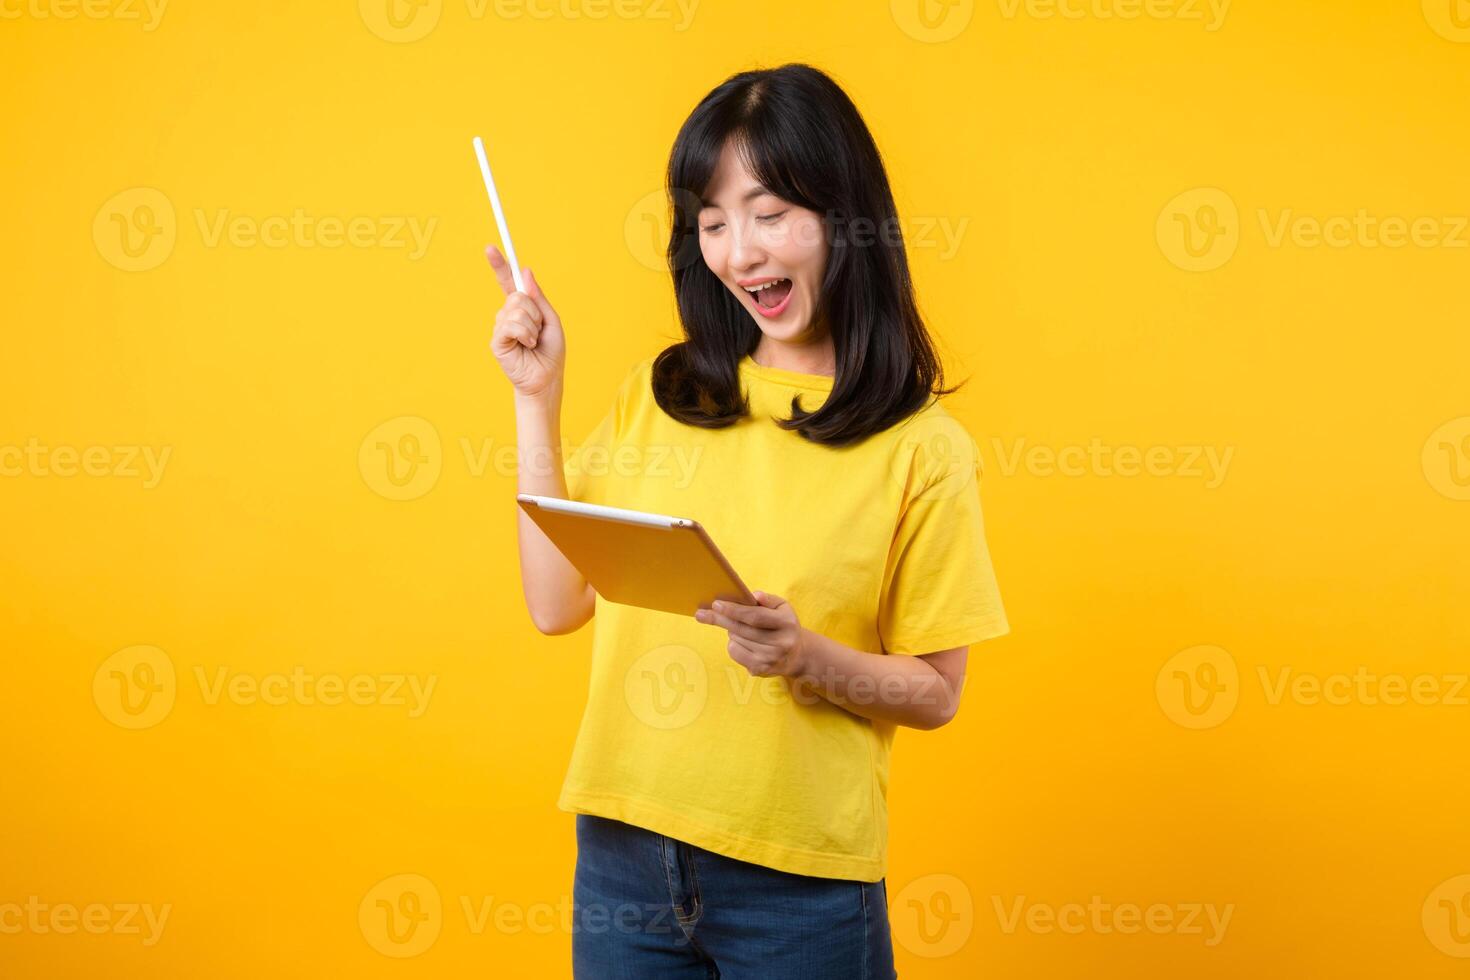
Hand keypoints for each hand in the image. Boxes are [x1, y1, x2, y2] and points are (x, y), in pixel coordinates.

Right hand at [486, 244, 565, 398]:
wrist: (547, 378)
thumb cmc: (551, 351)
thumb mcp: (551, 319)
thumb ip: (538, 297)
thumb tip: (525, 271)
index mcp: (521, 307)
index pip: (507, 282)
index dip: (500, 265)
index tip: (491, 248)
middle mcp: (508, 314)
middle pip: (516, 295)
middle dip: (534, 311)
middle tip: (539, 330)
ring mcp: (500, 327)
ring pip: (515, 310)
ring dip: (532, 326)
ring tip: (533, 341)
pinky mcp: (496, 341)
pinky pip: (510, 325)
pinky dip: (525, 334)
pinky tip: (526, 346)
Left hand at [694, 591, 805, 677]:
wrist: (796, 655)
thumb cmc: (783, 625)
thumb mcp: (782, 607)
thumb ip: (768, 599)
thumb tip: (753, 595)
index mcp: (787, 623)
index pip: (755, 616)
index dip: (734, 610)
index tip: (716, 604)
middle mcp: (780, 643)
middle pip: (741, 629)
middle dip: (720, 619)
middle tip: (701, 613)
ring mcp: (770, 659)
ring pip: (735, 640)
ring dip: (732, 631)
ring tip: (742, 629)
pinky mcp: (760, 670)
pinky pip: (734, 652)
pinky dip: (733, 644)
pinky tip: (744, 642)